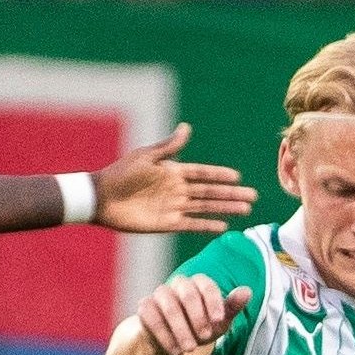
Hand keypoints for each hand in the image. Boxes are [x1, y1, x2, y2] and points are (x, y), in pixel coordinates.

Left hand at [91, 123, 259, 234]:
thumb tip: (187, 128)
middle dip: (231, 194)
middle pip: (210, 192)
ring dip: (225, 208)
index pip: (203, 173)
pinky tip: (223, 226)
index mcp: (173, 172)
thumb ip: (169, 147)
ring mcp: (173, 207)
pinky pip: (191, 224)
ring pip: (205, 207)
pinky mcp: (166, 223)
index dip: (219, 175)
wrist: (101, 198)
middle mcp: (177, 190)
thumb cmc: (121, 174)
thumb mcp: (146, 156)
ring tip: (245, 210)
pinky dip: (207, 225)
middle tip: (253, 196)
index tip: (238, 177)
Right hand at [135, 274, 252, 354]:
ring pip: (168, 304)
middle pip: (187, 291)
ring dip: (181, 328)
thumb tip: (247, 291)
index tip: (219, 320)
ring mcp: (160, 295)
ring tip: (190, 348)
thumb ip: (232, 307)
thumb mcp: (218, 322)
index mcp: (198, 284)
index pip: (206, 284)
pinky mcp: (145, 308)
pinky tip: (175, 351)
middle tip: (206, 336)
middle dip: (198, 316)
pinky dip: (164, 335)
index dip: (213, 301)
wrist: (174, 343)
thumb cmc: (200, 328)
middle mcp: (178, 285)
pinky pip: (151, 317)